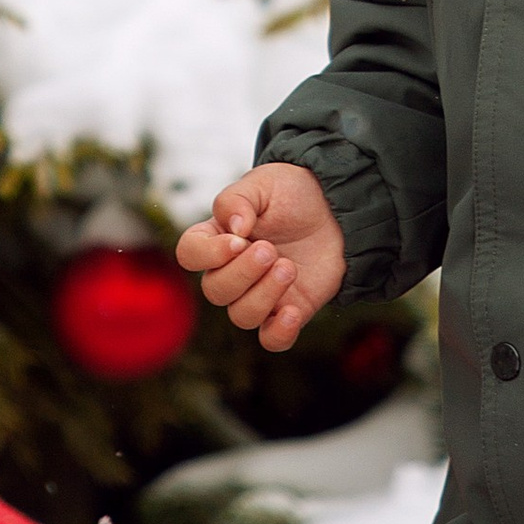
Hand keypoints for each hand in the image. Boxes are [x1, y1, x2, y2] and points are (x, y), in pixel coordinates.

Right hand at [176, 164, 346, 351]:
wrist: (335, 208)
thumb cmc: (292, 193)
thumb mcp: (264, 183)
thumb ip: (237, 200)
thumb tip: (233, 229)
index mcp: (218, 238)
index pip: (189, 254)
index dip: (207, 254)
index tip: (238, 240)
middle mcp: (232, 271)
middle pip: (215, 291)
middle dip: (242, 273)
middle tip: (270, 250)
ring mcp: (259, 294)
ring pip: (241, 316)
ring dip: (264, 295)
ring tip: (288, 267)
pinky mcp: (288, 311)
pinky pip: (271, 340)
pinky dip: (279, 333)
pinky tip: (293, 312)